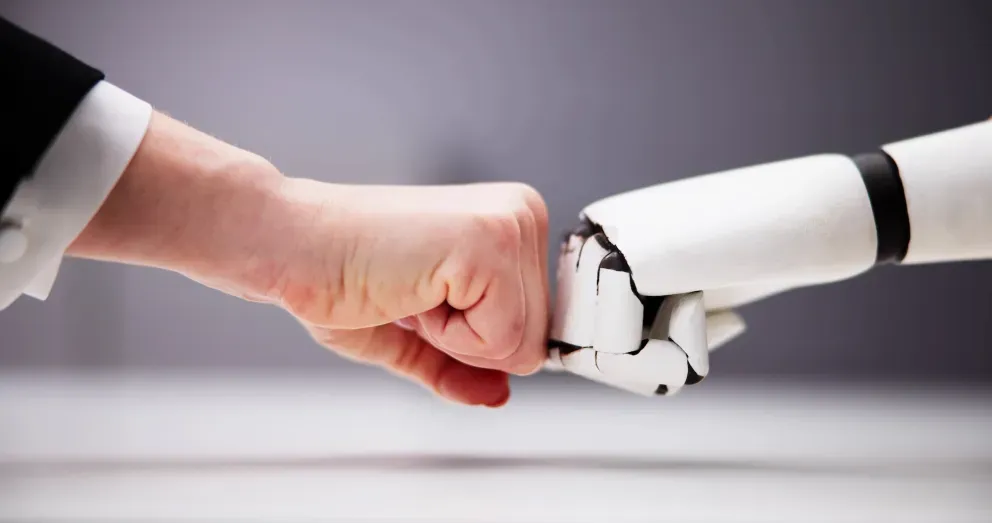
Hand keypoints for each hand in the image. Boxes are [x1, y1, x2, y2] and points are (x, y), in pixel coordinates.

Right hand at [69, 112, 549, 406]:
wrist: (288, 243)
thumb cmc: (337, 273)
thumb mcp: (413, 336)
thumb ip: (462, 367)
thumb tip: (500, 396)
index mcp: (509, 224)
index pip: (535, 328)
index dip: (472, 343)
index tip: (423, 301)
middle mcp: (522, 215)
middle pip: (535, 341)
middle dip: (466, 344)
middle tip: (411, 297)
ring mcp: (512, 224)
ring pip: (522, 344)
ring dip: (454, 339)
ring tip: (410, 290)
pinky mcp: (491, 243)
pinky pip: (501, 338)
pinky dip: (447, 336)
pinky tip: (410, 290)